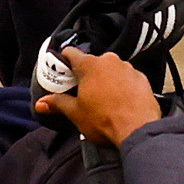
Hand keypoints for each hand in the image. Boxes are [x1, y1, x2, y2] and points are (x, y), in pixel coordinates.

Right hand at [37, 46, 160, 141]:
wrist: (138, 130)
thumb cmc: (105, 120)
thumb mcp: (75, 112)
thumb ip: (57, 103)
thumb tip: (41, 103)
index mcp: (90, 65)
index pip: (71, 53)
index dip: (64, 62)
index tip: (62, 73)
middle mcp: (110, 61)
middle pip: (92, 63)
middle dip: (86, 75)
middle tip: (82, 92)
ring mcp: (128, 69)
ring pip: (111, 70)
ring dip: (106, 80)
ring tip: (103, 100)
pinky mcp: (143, 79)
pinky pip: (127, 78)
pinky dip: (122, 86)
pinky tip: (120, 101)